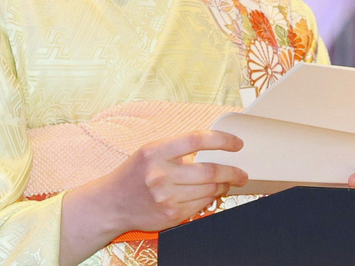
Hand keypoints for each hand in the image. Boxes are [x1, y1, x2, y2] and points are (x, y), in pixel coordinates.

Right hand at [103, 130, 248, 230]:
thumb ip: (178, 149)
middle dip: (231, 172)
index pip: (196, 140)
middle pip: (209, 170)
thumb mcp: (150, 152)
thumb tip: (214, 151)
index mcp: (155, 152)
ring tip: (226, 183)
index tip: (236, 143)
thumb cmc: (135, 173)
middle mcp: (160, 174)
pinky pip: (201, 205)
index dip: (221, 140)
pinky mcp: (171, 215)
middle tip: (242, 173)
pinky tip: (209, 194)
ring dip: (222, 186)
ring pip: (208, 190)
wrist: (112, 203)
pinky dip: (209, 199)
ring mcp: (166, 197)